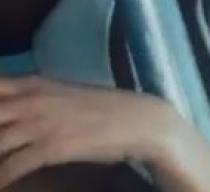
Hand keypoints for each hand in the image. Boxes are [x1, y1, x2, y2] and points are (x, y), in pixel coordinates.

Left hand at [0, 75, 184, 187]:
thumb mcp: (64, 94)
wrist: (140, 120)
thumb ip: (36, 98)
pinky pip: (12, 167)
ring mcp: (40, 124)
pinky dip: (2, 178)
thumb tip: (14, 109)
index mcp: (33, 84)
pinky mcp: (50, 148)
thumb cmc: (104, 108)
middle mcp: (31, 100)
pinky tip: (4, 183)